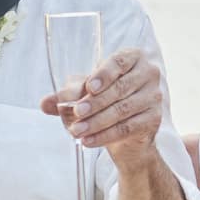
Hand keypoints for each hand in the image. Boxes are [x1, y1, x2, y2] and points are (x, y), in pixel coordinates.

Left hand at [47, 47, 165, 164]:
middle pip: (120, 88)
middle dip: (95, 103)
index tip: (88, 87)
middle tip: (76, 114)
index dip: (103, 74)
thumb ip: (66, 95)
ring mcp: (154, 97)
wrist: (126, 131)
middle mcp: (148, 74)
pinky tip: (89, 141)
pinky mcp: (154, 119)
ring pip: (123, 110)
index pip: (119, 62)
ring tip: (77, 131)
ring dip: (97, 122)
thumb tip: (46, 103)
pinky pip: (127, 128)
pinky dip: (105, 136)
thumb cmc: (105, 100)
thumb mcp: (83, 93)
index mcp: (132, 58)